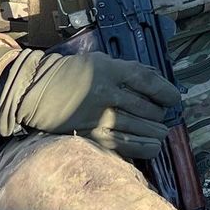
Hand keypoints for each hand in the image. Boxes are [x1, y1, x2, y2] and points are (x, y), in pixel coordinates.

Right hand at [0, 49, 180, 160]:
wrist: (34, 89)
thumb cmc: (72, 73)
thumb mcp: (101, 61)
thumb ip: (129, 70)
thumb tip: (158, 80)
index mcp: (110, 70)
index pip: (149, 81)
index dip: (167, 92)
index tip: (174, 99)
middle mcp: (106, 92)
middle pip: (147, 108)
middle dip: (160, 115)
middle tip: (163, 117)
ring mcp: (98, 115)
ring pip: (140, 129)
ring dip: (156, 132)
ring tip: (160, 132)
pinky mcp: (91, 134)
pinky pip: (125, 145)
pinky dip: (143, 147)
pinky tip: (152, 146)